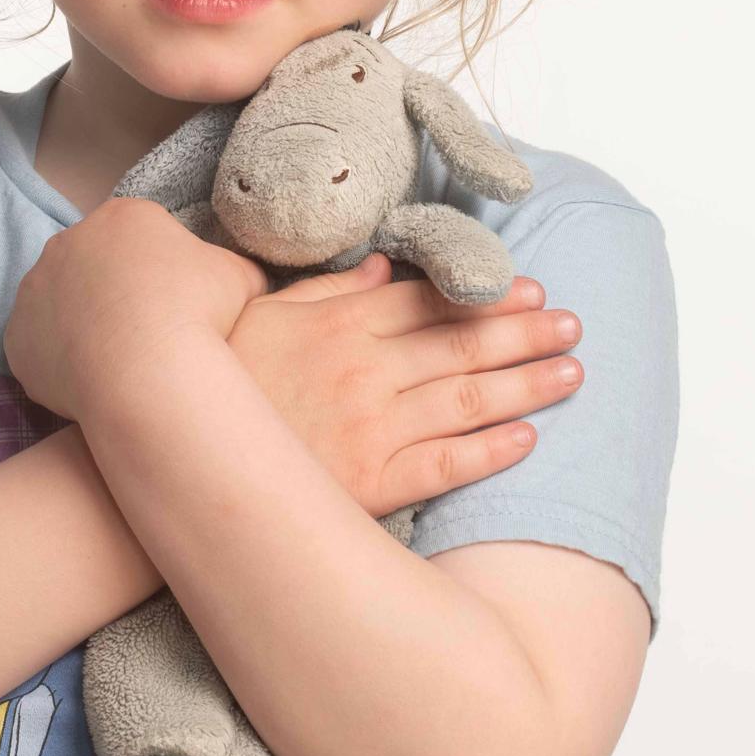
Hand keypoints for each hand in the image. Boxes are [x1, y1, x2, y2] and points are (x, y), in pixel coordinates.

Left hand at [3, 196, 267, 422]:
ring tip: (117, 364)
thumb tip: (243, 277)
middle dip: (114, 294)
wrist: (146, 373)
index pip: (138, 237)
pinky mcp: (15, 333)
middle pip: (94, 265)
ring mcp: (35, 286)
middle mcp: (70, 240)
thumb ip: (235, 268)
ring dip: (82, 326)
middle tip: (144, 335)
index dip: (159, 273)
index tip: (174, 306)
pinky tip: (90, 384)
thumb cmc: (197, 317)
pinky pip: (38, 346)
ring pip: (61, 304)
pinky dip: (58, 362)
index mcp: (124, 216)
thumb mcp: (241, 278)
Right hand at [227, 252, 583, 518]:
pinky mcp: (370, 484)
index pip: (430, 302)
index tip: (530, 288)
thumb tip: (380, 271)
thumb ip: (325, 291)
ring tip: (572, 372)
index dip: (486, 296)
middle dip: (525, 333)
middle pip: (462, 345)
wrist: (182, 458)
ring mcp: (371, 429)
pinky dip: (489, 452)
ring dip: (526, 385)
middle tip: (573, 324)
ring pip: (466, 401)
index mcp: (340, 324)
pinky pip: (444, 465)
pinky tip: (528, 439)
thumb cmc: (222, 380)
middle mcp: (364, 371)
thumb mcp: (265, 316)